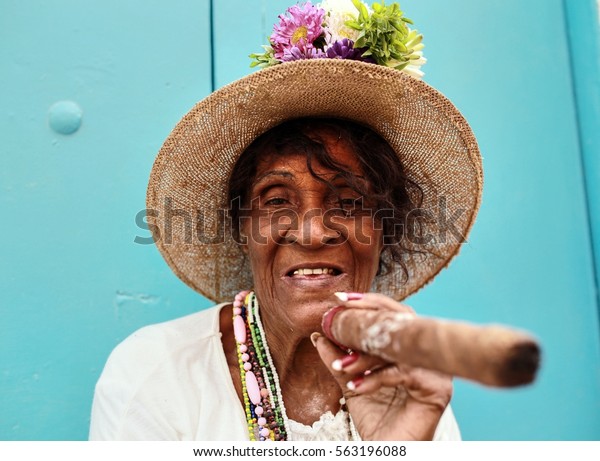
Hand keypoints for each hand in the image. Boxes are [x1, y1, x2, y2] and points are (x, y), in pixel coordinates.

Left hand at [312, 293, 452, 440]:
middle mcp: (425, 354)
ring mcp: (435, 370)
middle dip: (366, 315)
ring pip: (398, 347)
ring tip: (340, 365)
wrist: (388, 451)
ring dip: (364, 355)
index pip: (390, 314)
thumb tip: (318, 335)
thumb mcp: (351, 382)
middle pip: (400, 319)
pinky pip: (402, 373)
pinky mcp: (438, 389)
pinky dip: (375, 378)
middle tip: (337, 317)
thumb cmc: (377, 419)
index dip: (367, 302)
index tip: (338, 301)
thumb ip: (338, 358)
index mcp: (408, 347)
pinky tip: (355, 386)